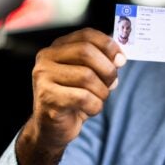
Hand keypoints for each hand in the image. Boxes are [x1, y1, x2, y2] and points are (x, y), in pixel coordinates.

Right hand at [17, 28, 125, 164]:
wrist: (52, 129)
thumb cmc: (73, 99)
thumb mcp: (90, 77)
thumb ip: (103, 63)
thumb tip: (119, 58)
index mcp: (57, 48)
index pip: (86, 35)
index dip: (108, 45)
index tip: (121, 58)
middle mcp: (46, 59)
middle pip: (86, 52)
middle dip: (107, 69)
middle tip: (111, 83)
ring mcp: (43, 78)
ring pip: (86, 76)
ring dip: (102, 92)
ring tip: (97, 99)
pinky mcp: (47, 98)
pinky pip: (83, 97)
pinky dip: (95, 106)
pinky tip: (89, 109)